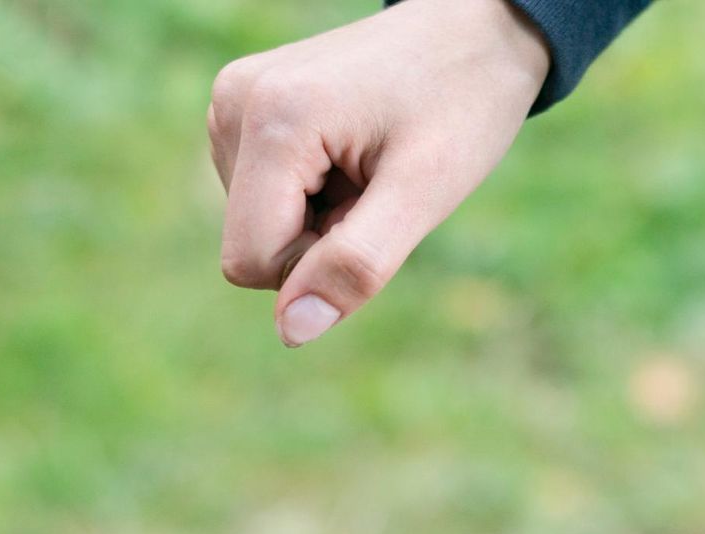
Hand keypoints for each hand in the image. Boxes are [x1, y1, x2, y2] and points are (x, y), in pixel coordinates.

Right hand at [208, 0, 550, 345]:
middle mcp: (234, 104)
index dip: (319, 266)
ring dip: (318, 218)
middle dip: (319, 240)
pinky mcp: (241, 108)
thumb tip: (291, 331)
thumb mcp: (423, 192)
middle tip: (379, 186)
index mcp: (272, 120)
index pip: (252, 263)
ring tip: (368, 164)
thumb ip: (357, 264)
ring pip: (256, 227)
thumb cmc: (461, 104)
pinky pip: (260, 198)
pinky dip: (311, 194)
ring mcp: (231, 102)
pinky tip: (351, 154)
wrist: (473, 31)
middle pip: (252, 247)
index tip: (374, 211)